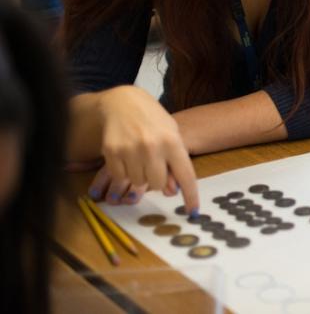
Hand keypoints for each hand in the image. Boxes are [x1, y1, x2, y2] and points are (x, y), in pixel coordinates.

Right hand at [93, 86, 199, 213]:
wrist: (122, 102)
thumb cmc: (151, 119)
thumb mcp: (171, 132)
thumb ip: (175, 159)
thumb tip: (174, 190)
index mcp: (172, 141)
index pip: (185, 175)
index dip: (191, 195)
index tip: (193, 211)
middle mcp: (152, 146)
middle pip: (158, 184)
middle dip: (158, 181)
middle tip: (154, 167)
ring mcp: (130, 150)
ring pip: (138, 183)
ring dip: (140, 176)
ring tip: (140, 158)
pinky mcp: (111, 152)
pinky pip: (120, 177)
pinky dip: (124, 173)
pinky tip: (127, 157)